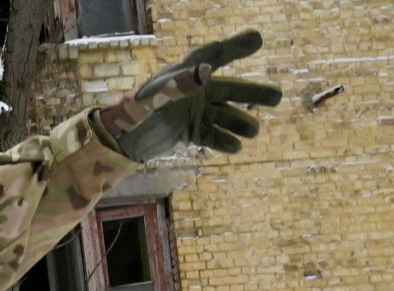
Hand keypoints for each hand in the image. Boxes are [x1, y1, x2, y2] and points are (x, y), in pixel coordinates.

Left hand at [95, 30, 281, 161]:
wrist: (116, 142)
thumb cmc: (131, 114)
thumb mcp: (155, 98)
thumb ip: (179, 85)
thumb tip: (205, 72)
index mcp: (183, 74)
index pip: (213, 55)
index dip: (235, 46)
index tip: (258, 39)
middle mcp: (190, 91)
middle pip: (229, 89)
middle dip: (253, 93)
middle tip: (277, 97)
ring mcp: (190, 112)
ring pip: (224, 114)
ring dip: (240, 122)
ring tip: (253, 131)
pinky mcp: (186, 131)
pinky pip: (211, 134)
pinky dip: (223, 141)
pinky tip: (235, 147)